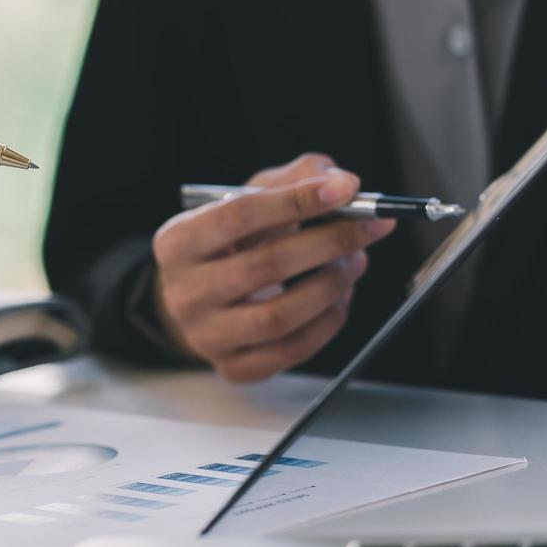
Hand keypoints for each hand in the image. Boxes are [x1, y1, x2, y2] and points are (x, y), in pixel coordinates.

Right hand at [151, 154, 395, 382]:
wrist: (203, 296)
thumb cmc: (231, 243)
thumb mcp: (249, 199)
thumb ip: (294, 179)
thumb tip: (340, 180)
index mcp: (177, 242)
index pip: (237, 216)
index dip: (296, 201)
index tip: (345, 189)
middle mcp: (184, 292)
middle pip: (264, 266)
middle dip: (328, 243)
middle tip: (368, 227)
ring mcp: (205, 335)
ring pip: (278, 316)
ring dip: (331, 286)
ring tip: (355, 261)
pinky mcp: (232, 366)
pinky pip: (290, 351)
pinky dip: (327, 323)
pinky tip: (340, 298)